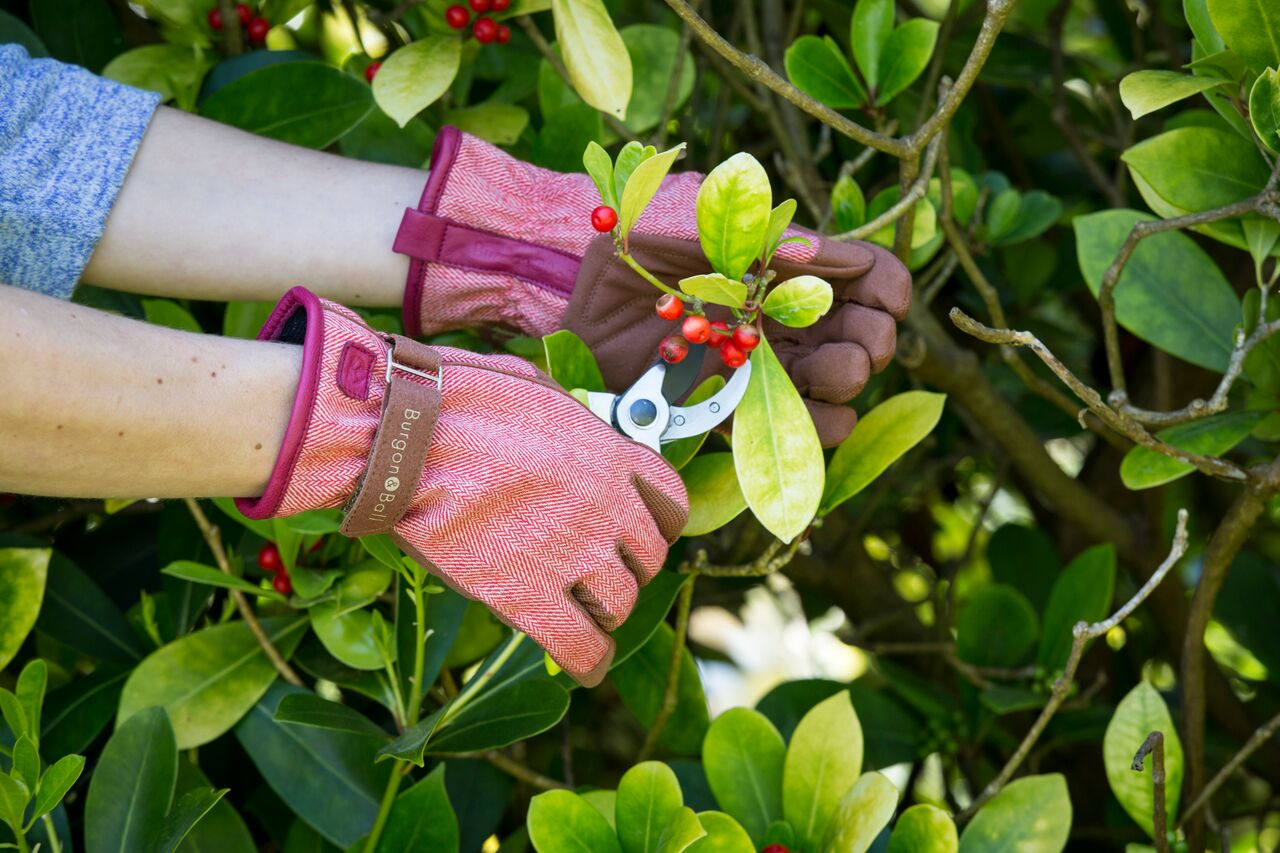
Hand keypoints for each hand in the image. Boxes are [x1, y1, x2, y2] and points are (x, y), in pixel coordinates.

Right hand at [237, 288, 687, 684]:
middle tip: (603, 571)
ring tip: (584, 611)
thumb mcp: (537, 393)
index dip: (658, 521)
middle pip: (649, 558)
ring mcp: (572, 556)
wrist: (402, 437)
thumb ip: (572, 428)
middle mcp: (606, 510)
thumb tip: (573, 440)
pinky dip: (588, 659)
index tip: (639, 528)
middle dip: (630, 566)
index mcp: (610, 456)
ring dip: (606, 610)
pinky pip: (581, 647)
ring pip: (620, 605)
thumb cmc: (455, 399)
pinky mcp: (528, 597)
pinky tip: (584, 663)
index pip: (672, 503)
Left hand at [393, 127, 911, 446]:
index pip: (872, 274)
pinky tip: (787, 409)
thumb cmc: (619, 262)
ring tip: (809, 371)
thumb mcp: (672, 231)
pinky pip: (802, 434)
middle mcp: (786, 319)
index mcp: (782, 269)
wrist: (570, 321)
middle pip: (874, 334)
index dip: (887, 285)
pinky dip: (811, 429)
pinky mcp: (738, 412)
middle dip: (873, 338)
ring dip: (845, 381)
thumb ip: (737, 237)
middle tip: (838, 337)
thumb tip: (808, 252)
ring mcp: (767, 368)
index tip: (872, 293)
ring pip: (848, 387)